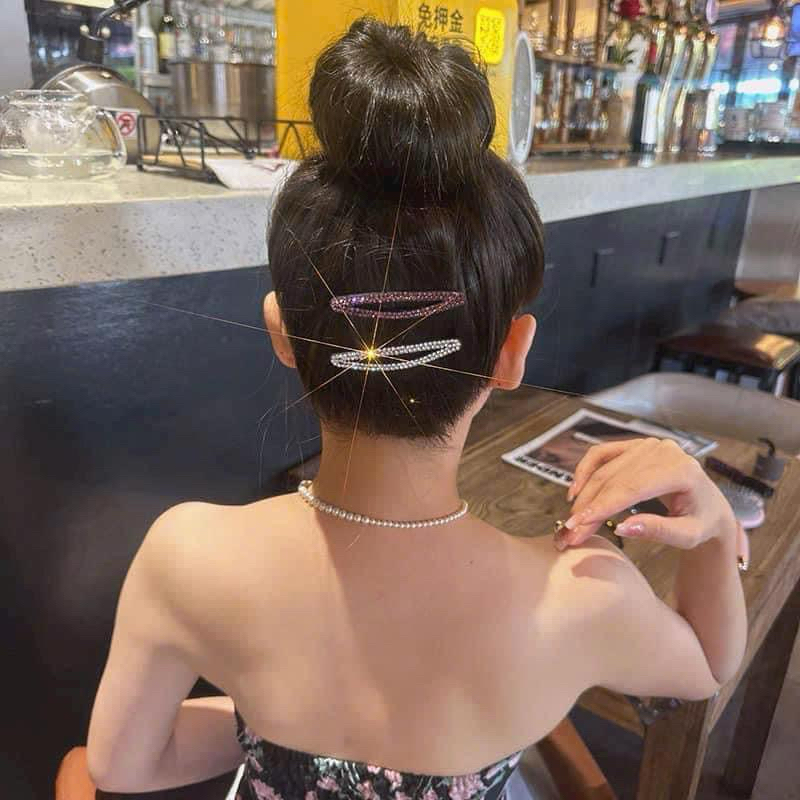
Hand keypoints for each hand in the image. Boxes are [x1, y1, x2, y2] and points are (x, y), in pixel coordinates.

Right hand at [561, 438, 736, 549]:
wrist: (708, 507)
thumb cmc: (701, 522)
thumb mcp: (687, 535)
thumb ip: (658, 531)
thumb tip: (622, 529)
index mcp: (681, 470)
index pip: (631, 488)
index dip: (601, 507)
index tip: (578, 525)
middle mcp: (663, 451)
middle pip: (613, 479)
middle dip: (588, 506)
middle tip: (570, 531)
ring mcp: (648, 445)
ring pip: (604, 469)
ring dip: (584, 494)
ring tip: (573, 518)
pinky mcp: (635, 446)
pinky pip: (602, 454)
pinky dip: (585, 470)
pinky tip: (575, 489)